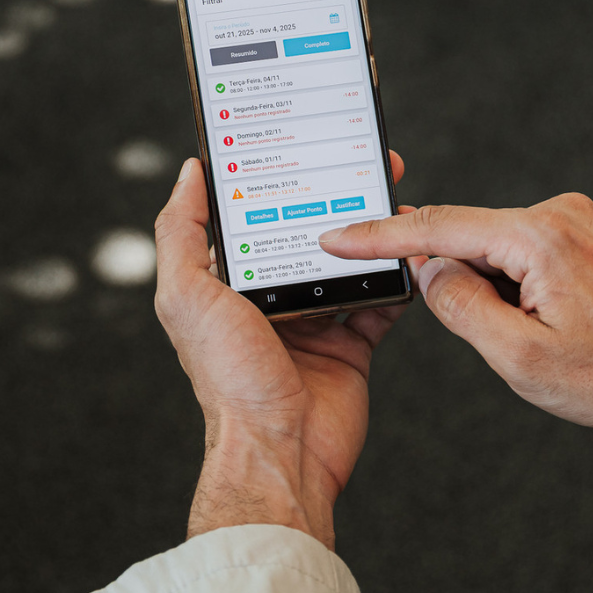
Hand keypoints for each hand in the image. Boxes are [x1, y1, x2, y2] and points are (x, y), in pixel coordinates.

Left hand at [154, 154, 410, 548]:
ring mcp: (315, 322)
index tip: (303, 142)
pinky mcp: (351, 346)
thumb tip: (191, 172)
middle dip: (337, 199)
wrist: (282, 451)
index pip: (254, 217)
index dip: (278, 179)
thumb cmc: (229, 381)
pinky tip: (411, 255)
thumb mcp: (186, 298)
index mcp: (229, 285)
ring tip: (394, 200)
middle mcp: (271, 301)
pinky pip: (379, 304)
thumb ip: (181, 233)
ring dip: (371, 235)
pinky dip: (397, 282)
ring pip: (347, 264)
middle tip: (367, 164)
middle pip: (308, 235)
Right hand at [320, 195, 592, 474]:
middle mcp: (561, 212)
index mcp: (539, 238)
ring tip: (542, 336)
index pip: (439, 228)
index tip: (338, 238)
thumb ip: (461, 306)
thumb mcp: (520, 358)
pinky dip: (516, 280)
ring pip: (499, 247)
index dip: (380, 237)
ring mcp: (581, 217)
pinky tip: (546, 319)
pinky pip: (528, 248)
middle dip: (456, 282)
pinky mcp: (592, 231)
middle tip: (493, 335)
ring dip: (494, 289)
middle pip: (471, 238)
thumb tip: (429, 269)